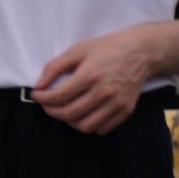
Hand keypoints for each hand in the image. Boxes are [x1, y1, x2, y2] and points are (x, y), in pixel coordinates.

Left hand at [32, 27, 156, 134]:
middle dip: (52, 111)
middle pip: (69, 114)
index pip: (59, 96)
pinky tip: (83, 114)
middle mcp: (104, 92)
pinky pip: (102, 129)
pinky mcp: (126, 110)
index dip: (43, 99)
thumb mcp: (79, 50)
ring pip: (85, 126)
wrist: (141, 52)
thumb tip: (39, 85)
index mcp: (90, 75)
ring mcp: (117, 103)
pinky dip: (88, 125)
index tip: (37, 95)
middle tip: (47, 105)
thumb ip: (55, 67)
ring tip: (64, 111)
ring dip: (69, 122)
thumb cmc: (108, 48)